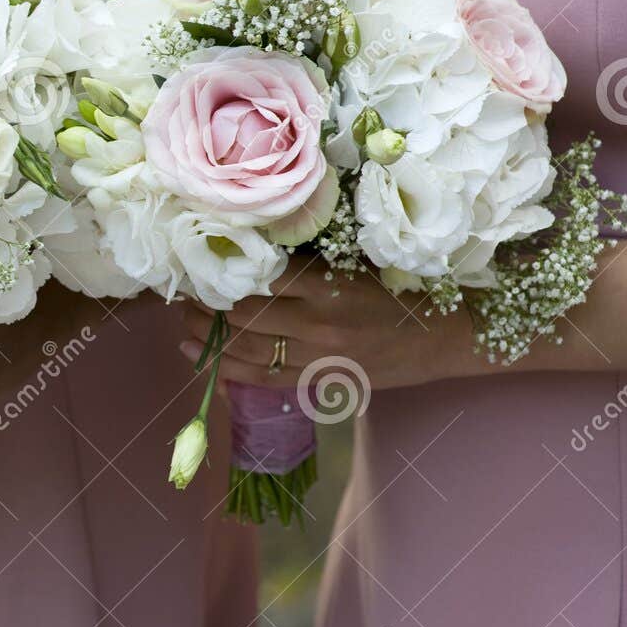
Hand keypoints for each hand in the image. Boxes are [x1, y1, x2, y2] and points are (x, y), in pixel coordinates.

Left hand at [179, 258, 486, 392]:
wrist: (442, 338)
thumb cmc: (400, 291)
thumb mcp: (357, 264)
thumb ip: (309, 262)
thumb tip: (253, 247)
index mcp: (327, 287)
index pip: (261, 277)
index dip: (224, 269)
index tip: (201, 259)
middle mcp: (317, 324)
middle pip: (245, 314)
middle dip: (208, 303)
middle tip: (185, 290)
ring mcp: (316, 356)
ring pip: (247, 347)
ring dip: (209, 335)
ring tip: (184, 321)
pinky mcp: (318, 378)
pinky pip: (262, 377)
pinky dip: (226, 370)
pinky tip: (198, 357)